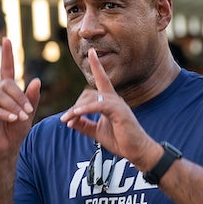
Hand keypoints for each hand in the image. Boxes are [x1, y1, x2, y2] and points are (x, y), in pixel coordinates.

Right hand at [0, 38, 40, 162]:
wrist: (6, 149)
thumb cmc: (16, 131)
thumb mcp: (29, 113)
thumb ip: (32, 98)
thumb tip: (36, 80)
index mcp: (6, 92)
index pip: (6, 69)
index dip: (7, 55)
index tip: (7, 39)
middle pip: (6, 85)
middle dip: (20, 97)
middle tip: (29, 112)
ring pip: (0, 97)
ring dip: (14, 107)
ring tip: (22, 118)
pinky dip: (5, 114)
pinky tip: (14, 119)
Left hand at [60, 49, 160, 167]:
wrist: (136, 151)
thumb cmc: (120, 140)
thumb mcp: (97, 132)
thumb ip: (84, 125)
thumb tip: (70, 120)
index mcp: (110, 101)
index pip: (102, 79)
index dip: (96, 65)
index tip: (92, 52)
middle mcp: (114, 99)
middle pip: (88, 93)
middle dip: (75, 106)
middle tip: (65, 120)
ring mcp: (117, 104)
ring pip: (91, 99)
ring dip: (76, 110)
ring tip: (66, 120)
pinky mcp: (119, 112)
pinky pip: (98, 106)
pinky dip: (86, 109)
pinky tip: (76, 114)